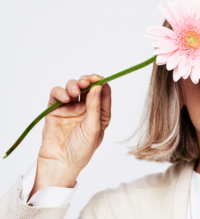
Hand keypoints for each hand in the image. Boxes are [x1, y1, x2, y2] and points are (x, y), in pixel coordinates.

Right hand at [29, 74, 110, 198]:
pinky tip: (64, 98)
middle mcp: (86, 109)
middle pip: (87, 86)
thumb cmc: (81, 150)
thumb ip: (95, 107)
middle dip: (86, 81)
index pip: (103, 92)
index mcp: (100, 113)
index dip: (101, 82)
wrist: (60, 163)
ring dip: (73, 85)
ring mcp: (70, 108)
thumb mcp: (93, 128)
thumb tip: (98, 87)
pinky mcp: (55, 110)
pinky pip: (57, 95)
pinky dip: (59, 92)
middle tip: (85, 82)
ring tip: (74, 93)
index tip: (98, 78)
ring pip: (72, 87)